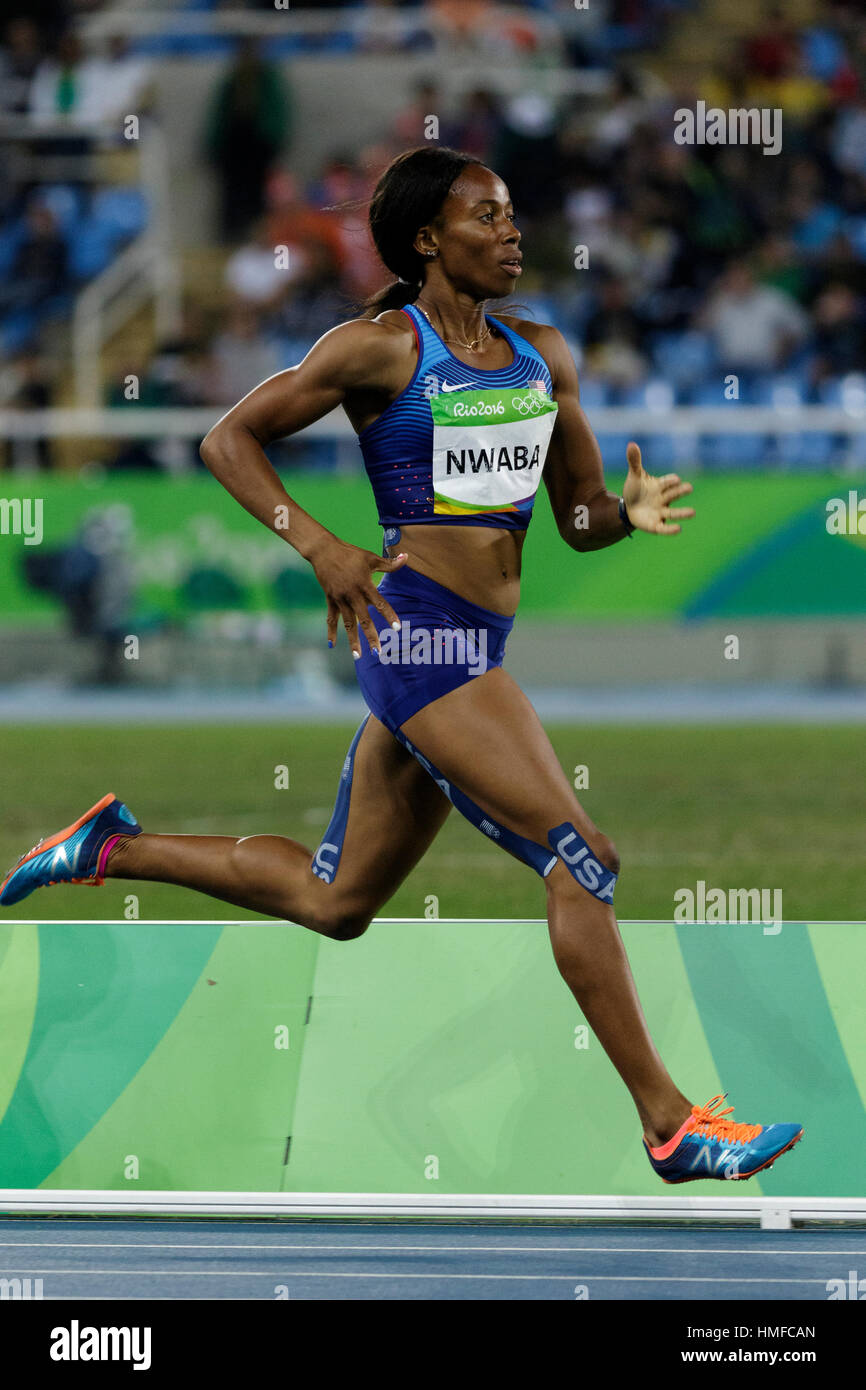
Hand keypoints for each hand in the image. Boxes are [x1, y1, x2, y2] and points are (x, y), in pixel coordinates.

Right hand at [309, 538, 406, 656]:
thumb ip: (389, 563)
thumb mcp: (370, 557)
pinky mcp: (330, 600)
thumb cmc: (350, 553)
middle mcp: (352, 594)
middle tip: (378, 652)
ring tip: (358, 657)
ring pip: (348, 624)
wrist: (324, 551)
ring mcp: (340, 599)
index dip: (389, 616)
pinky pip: (331, 619)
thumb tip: (407, 558)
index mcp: (364, 585)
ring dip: (353, 640)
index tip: (397, 629)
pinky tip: (332, 645)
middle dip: (371, 636)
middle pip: (364, 619)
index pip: (380, 603)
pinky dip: (331, 631)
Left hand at [622, 442, 695, 536]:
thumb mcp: (634, 475)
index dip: (671, 481)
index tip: (676, 479)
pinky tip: (678, 529)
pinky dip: (671, 530)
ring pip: (673, 513)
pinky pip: (664, 528)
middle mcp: (664, 498)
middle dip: (681, 492)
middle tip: (689, 488)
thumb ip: (635, 461)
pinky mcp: (656, 524)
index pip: (668, 482)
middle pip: (674, 495)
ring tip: (693, 512)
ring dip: (683, 513)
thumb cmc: (635, 489)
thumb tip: (631, 444)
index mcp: (660, 486)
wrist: (628, 508)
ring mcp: (661, 512)